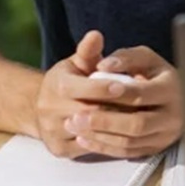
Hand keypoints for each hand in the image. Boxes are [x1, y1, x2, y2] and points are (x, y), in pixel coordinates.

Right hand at [35, 30, 127, 157]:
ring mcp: (52, 131)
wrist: (45, 107)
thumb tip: (96, 35)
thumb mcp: (79, 62)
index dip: (102, 88)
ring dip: (112, 127)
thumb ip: (89, 50)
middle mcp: (48, 109)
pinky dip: (106, 141)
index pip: (79, 88)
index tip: (122, 86)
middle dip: (113, 108)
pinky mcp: (58, 149)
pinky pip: (86, 148)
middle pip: (87, 111)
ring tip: (134, 118)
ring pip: (88, 132)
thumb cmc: (72, 79)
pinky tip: (123, 133)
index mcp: (55, 84)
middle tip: (139, 106)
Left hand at [65, 44, 183, 158]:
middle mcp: (172, 115)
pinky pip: (126, 153)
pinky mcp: (154, 149)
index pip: (141, 94)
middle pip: (136, 124)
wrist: (173, 96)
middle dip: (104, 122)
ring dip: (99, 136)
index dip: (115, 95)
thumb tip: (103, 66)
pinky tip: (84, 138)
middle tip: (76, 117)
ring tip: (75, 126)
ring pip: (129, 142)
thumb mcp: (145, 58)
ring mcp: (164, 135)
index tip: (90, 93)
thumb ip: (125, 57)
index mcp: (170, 88)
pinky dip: (103, 147)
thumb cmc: (152, 74)